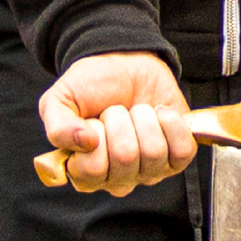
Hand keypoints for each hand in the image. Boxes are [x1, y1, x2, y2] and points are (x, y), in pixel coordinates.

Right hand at [36, 49, 200, 192]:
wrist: (124, 62)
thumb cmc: (91, 85)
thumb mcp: (60, 99)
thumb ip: (58, 126)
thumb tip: (84, 143)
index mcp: (85, 172)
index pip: (92, 171)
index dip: (95, 137)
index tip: (93, 121)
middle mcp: (118, 178)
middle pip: (126, 159)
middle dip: (119, 121)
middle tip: (115, 111)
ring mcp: (149, 170)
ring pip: (154, 153)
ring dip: (144, 119)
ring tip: (136, 111)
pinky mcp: (176, 157)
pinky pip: (182, 152)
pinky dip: (171, 124)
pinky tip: (159, 115)